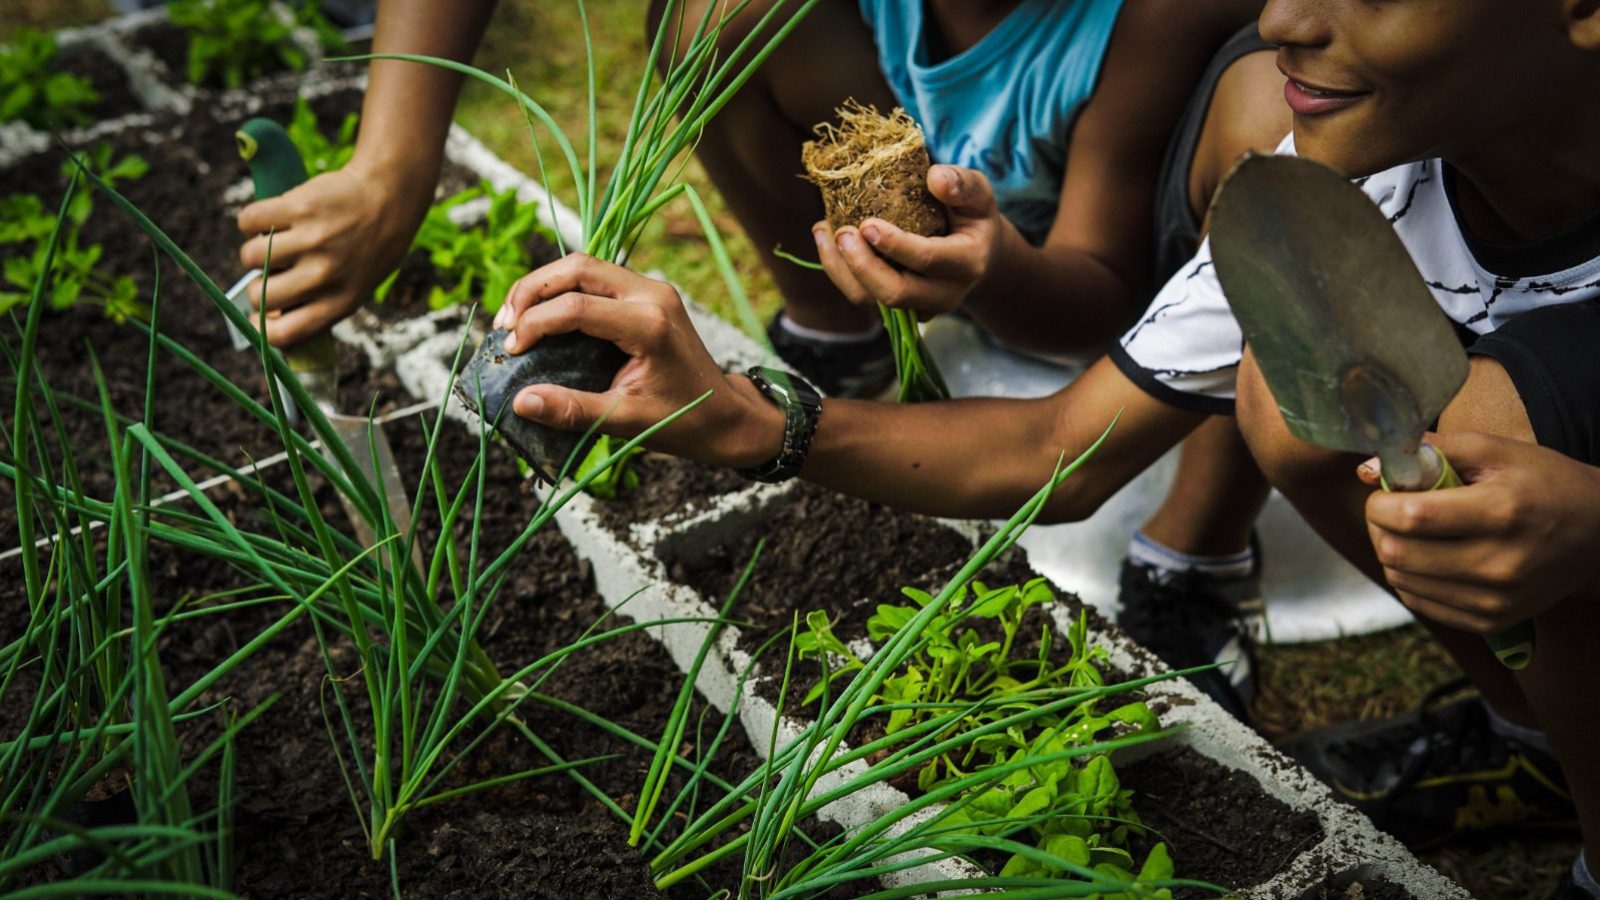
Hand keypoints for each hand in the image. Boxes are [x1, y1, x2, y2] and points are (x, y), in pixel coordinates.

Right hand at [236, 156, 431, 346]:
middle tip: (270, 274)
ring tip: (274, 243)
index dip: (261, 328)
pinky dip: (252, 220)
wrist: (390, 197)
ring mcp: (313, 240)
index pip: (284, 333)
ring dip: (254, 251)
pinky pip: (250, 220)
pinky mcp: (300, 207)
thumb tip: (270, 317)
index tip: (255, 316)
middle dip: (255, 287)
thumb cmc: (370, 248)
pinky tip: (271, 219)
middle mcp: (326, 275)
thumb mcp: (357, 286)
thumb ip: (320, 305)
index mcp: (342, 302)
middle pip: (259, 296)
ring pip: (250, 256)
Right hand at [493, 254, 782, 467]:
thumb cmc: (683, 422)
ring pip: (585, 267)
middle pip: (577, 268)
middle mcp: (652, 295)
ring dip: (545, 286)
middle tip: (504, 324)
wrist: (726, 415)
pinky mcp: (648, 293)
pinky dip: (564, 291)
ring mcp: (652, 289)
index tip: (511, 350)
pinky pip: (597, 279)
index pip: (577, 308)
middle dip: (532, 291)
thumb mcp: (627, 421)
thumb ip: (573, 409)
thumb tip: (519, 402)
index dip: (535, 324)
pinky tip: (542, 316)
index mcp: (649, 324)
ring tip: (514, 319)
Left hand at [815, 164, 1003, 319]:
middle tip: (841, 233)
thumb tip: (934, 177)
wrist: (977, 256)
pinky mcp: (897, 310)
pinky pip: (862, 297)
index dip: (895, 245)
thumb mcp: (978, 194)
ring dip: (841, 269)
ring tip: (825, 231)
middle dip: (862, 266)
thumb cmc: (972, 217)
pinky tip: (825, 238)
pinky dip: (839, 271)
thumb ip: (962, 183)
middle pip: (896, 294)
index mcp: (967, 264)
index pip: (928, 260)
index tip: (867, 223)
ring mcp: (919, 307)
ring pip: (871, 302)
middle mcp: (944, 294)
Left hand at [1360, 431, 1599, 632]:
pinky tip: (1430, 557)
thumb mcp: (1496, 451)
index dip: (1380, 502)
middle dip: (1379, 527)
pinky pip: (1419, 603)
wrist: (1597, 535)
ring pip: (1401, 580)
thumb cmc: (1543, 484)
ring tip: (1413, 532)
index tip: (1385, 492)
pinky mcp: (1491, 621)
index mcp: (1502, 512)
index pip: (1410, 517)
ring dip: (1392, 552)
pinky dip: (1411, 579)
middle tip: (1392, 510)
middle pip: (1397, 552)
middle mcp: (1500, 563)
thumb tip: (1367, 467)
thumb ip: (1431, 451)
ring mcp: (1496, 599)